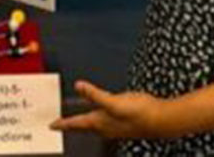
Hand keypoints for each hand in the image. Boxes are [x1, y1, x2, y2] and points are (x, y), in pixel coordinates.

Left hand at [50, 81, 169, 139]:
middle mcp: (105, 127)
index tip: (51, 125)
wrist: (162, 120)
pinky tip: (101, 111)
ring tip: (76, 120)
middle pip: (83, 127)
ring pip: (94, 125)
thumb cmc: (139, 112)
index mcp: (99, 122)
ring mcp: (115, 126)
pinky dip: (97, 116)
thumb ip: (95, 94)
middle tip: (60, 124)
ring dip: (83, 122)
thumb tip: (78, 86)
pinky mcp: (124, 122)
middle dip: (71, 125)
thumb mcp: (113, 101)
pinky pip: (104, 120)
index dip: (63, 123)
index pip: (76, 124)